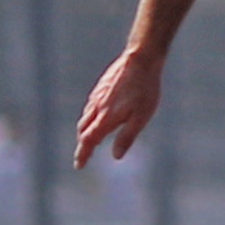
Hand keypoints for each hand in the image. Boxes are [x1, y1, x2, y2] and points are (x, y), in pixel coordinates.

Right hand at [73, 45, 162, 166]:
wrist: (141, 59)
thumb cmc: (145, 89)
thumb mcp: (141, 117)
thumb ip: (127, 137)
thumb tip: (116, 156)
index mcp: (104, 118)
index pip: (88, 141)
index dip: (83, 154)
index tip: (79, 165)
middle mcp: (96, 108)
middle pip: (83, 130)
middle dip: (83, 144)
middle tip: (84, 154)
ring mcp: (97, 96)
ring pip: (85, 117)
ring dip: (84, 130)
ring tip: (89, 137)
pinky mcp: (101, 87)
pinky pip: (90, 106)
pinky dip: (89, 116)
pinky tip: (97, 114)